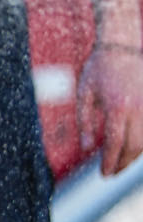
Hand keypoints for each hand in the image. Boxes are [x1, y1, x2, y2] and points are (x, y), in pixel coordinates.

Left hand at [78, 45, 142, 175]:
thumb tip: (86, 148)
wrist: (123, 47)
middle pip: (134, 147)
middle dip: (123, 163)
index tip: (103, 174)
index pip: (115, 144)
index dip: (110, 162)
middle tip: (112, 172)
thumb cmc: (99, 68)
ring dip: (134, 156)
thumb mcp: (84, 93)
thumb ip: (84, 122)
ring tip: (120, 162)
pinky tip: (132, 148)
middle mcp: (138, 110)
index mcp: (117, 108)